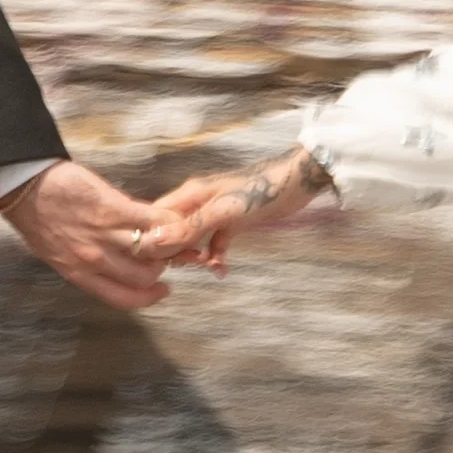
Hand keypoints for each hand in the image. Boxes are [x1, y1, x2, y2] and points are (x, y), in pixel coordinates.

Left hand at [0, 160, 198, 310]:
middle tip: (161, 253)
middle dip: (159, 267)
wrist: (24, 186)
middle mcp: (94, 260)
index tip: (162, 290)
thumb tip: (117, 262)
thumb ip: (86, 263)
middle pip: (143, 276)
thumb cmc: (37, 217)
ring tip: (166, 232)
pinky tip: (170, 216)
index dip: (149, 298)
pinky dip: (168, 220)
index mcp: (79, 273)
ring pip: (154, 251)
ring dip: (167, 242)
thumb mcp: (56, 251)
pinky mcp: (114, 208)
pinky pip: (154, 221)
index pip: (123, 298)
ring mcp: (105, 235)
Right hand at [152, 146, 337, 273]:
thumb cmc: (261, 192)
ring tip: (206, 268)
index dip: (153, 238)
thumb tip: (154, 241)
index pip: (157, 217)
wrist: (298, 182)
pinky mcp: (231, 221)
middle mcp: (197, 202)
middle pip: (173, 229)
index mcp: (190, 194)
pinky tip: (221, 270)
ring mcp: (214, 212)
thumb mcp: (223, 212)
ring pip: (193, 238)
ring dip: (196, 255)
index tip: (158, 259)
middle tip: (187, 266)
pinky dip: (216, 256)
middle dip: (175, 250)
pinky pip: (215, 242)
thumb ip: (190, 227)